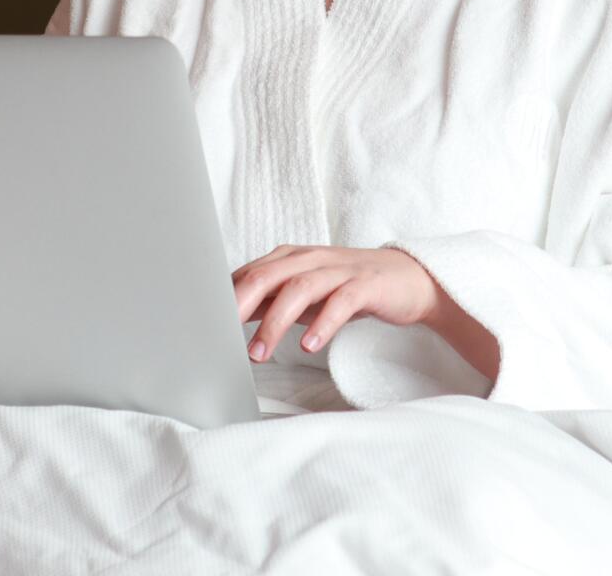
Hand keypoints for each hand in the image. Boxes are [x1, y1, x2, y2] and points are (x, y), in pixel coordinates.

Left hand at [232, 244, 438, 362]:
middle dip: (241, 305)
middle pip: (268, 275)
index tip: (203, 323)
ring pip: (300, 287)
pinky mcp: (367, 285)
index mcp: (292, 258)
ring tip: (259, 353)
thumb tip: (231, 317)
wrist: (409, 280)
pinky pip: (342, 302)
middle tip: (220, 335)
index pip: (249, 273)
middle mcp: (312, 259)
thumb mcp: (305, 294)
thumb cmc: (350, 287)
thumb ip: (271, 301)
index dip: (225, 297)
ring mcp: (341, 270)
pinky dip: (323, 323)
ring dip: (275, 322)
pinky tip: (310, 345)